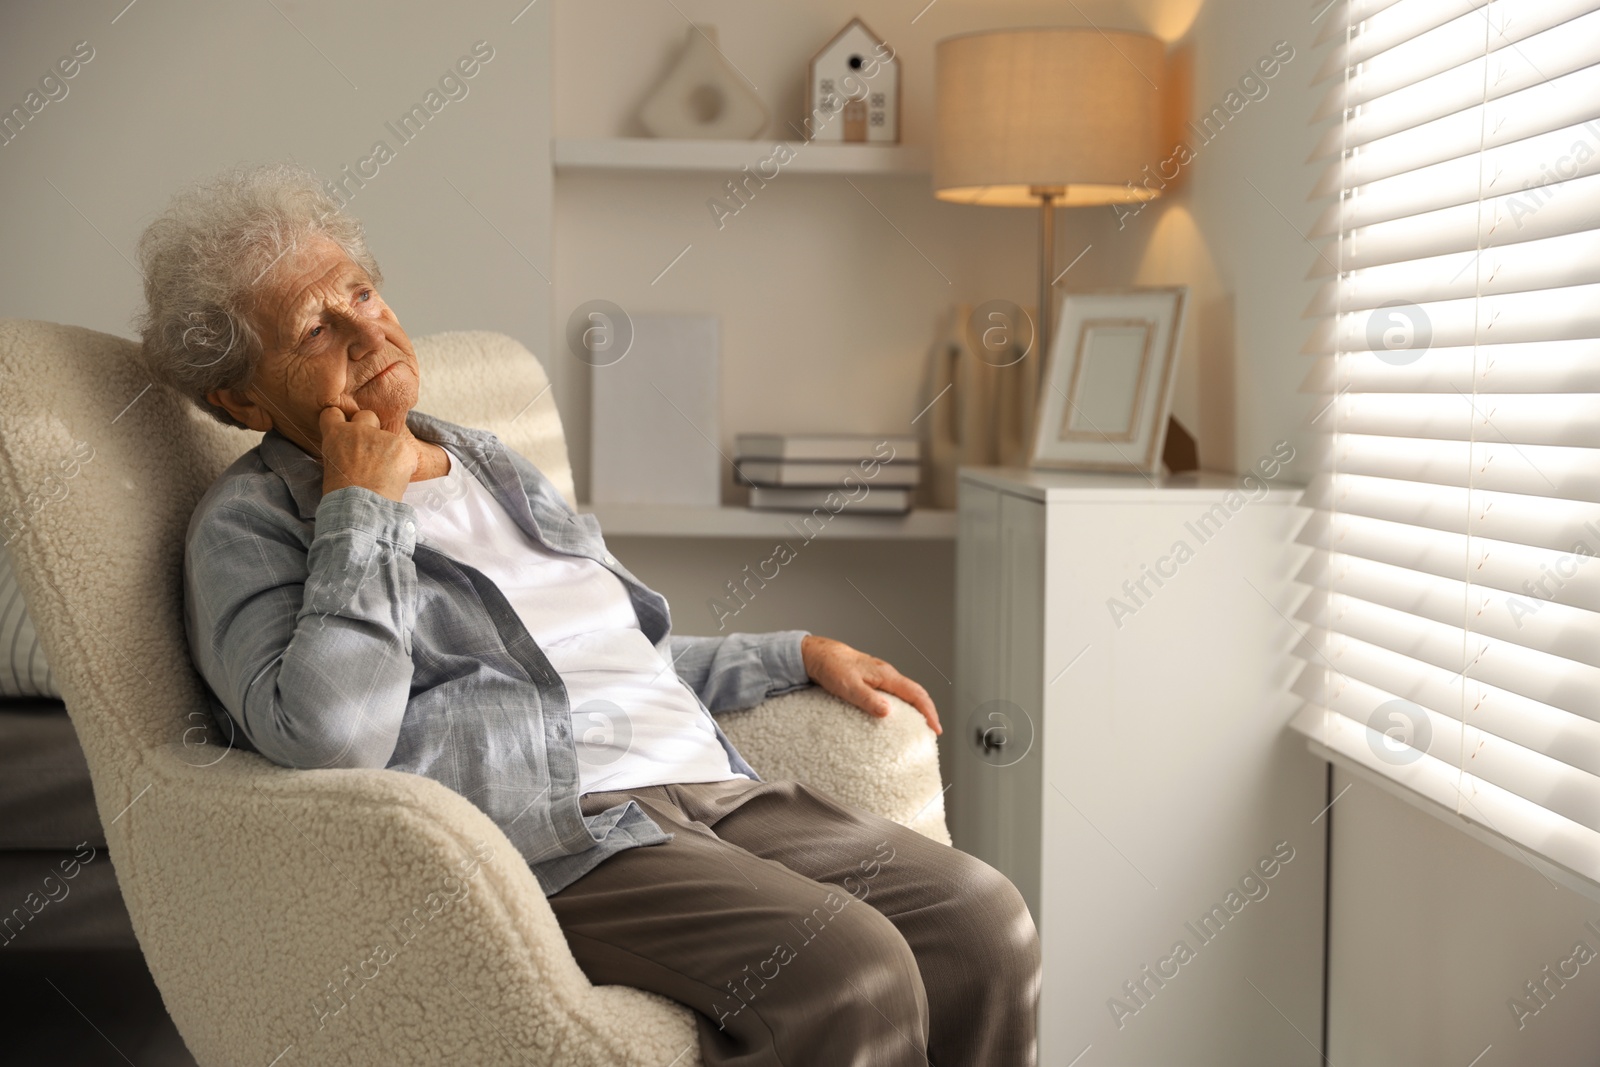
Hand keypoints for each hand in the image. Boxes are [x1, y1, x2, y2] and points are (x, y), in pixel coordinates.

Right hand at [318, 405, 418, 502]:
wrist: (361, 507)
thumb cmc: (342, 494)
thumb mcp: (332, 465)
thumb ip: (342, 449)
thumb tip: (351, 449)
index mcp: (336, 434)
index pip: (334, 412)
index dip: (340, 420)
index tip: (345, 429)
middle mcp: (358, 429)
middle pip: (367, 416)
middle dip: (370, 428)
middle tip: (371, 452)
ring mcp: (382, 437)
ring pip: (389, 436)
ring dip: (389, 450)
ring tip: (384, 474)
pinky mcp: (402, 447)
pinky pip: (405, 452)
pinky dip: (404, 464)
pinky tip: (396, 479)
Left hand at [800, 635, 940, 735]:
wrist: (820, 655)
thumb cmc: (833, 668)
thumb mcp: (849, 686)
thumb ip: (868, 699)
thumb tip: (887, 712)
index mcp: (886, 675)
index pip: (916, 693)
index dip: (929, 711)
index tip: (936, 728)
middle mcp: (887, 674)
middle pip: (916, 692)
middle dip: (928, 711)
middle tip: (933, 730)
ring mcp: (881, 676)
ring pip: (907, 692)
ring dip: (917, 707)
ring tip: (920, 725)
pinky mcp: (873, 680)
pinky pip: (896, 692)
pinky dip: (904, 704)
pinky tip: (897, 714)